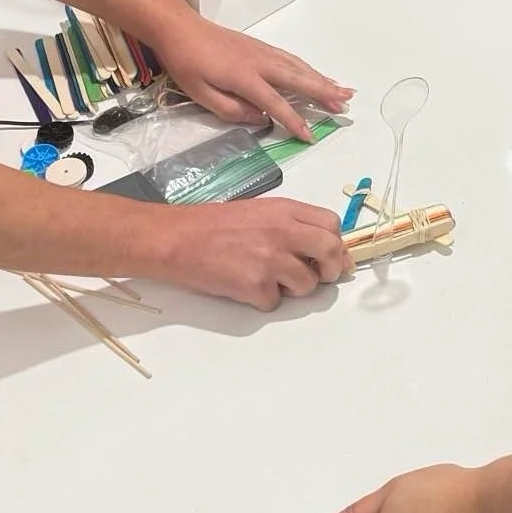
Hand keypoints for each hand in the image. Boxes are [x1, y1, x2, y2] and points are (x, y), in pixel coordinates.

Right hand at [149, 197, 351, 310]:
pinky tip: (243, 285)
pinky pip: (274, 302)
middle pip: (330, 252)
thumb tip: (318, 248)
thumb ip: (290, 225)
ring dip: (293, 289)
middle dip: (330, 270)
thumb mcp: (258, 211)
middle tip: (320, 276)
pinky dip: (262, 300)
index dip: (335, 243)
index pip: (332, 224)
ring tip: (266, 278)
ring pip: (307, 285)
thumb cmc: (211, 224)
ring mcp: (271, 260)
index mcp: (285, 210)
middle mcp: (283, 232)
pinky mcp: (255, 286)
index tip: (331, 256)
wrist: (176, 238)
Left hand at [153, 13, 351, 145]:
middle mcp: (260, 62)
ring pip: (298, 67)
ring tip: (341, 90)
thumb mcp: (201, 94)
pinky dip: (308, 68)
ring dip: (321, 79)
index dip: (294, 121)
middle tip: (345, 103)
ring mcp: (262, 51)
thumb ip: (232, 110)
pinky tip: (316, 74)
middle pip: (298, 79)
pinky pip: (291, 59)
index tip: (310, 136)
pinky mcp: (260, 46)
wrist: (181, 28)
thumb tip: (261, 119)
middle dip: (323, 92)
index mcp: (244, 77)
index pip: (276, 103)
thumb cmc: (187, 63)